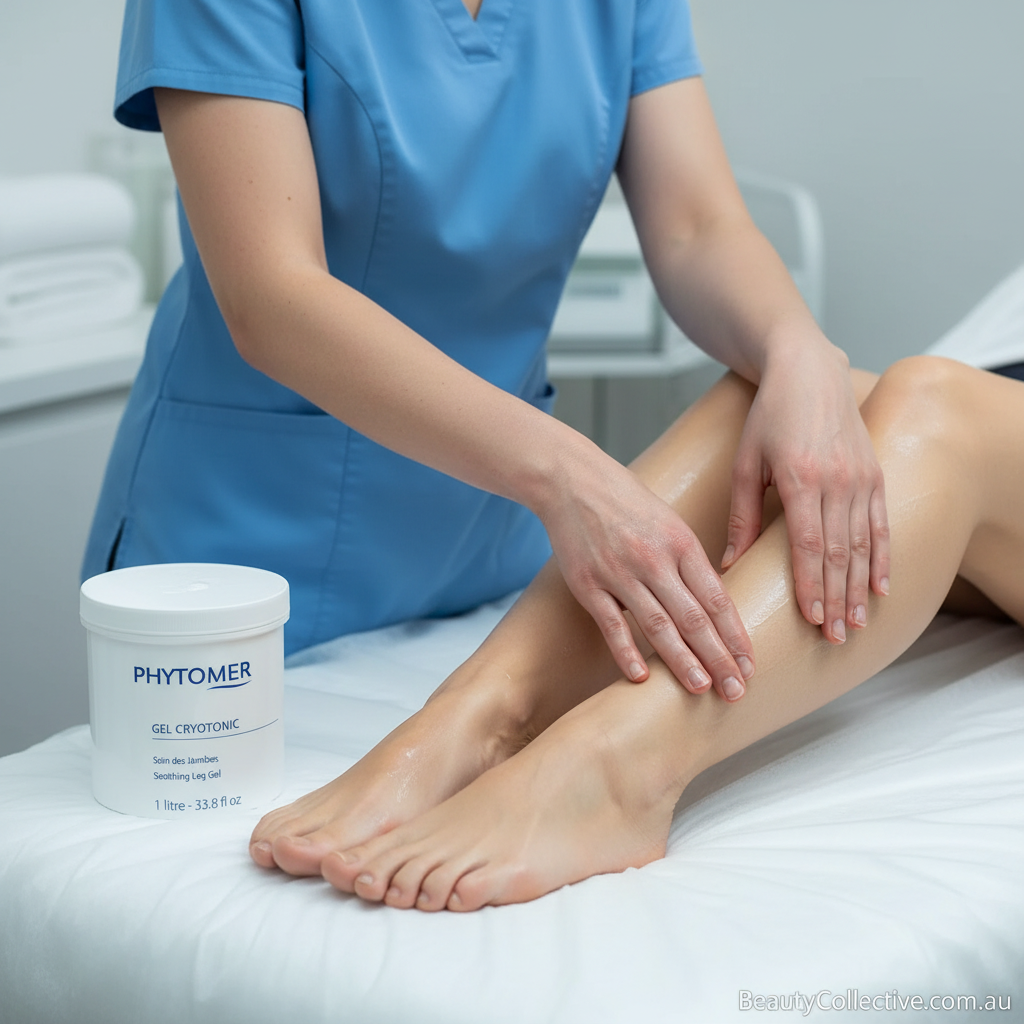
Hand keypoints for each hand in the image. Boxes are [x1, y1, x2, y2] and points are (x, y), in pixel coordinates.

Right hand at [540, 448, 754, 699]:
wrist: (572, 481)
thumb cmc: (626, 501)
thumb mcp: (669, 522)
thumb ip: (690, 562)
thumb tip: (712, 604)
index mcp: (681, 543)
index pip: (716, 598)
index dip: (735, 634)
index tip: (750, 663)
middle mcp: (654, 560)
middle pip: (693, 617)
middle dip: (718, 657)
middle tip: (737, 690)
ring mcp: (619, 573)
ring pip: (657, 625)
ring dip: (682, 661)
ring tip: (701, 688)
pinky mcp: (588, 584)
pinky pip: (611, 624)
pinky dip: (626, 652)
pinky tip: (642, 677)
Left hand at [723, 339, 889, 642]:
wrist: (808, 370)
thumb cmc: (769, 416)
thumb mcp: (745, 462)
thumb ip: (742, 515)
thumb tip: (728, 564)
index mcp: (801, 478)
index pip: (809, 545)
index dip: (812, 586)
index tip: (811, 619)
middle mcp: (838, 481)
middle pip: (841, 553)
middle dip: (837, 599)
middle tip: (835, 637)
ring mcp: (862, 477)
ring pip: (864, 544)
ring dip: (860, 587)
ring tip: (856, 623)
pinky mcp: (875, 473)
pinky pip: (882, 524)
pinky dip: (884, 558)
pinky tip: (881, 587)